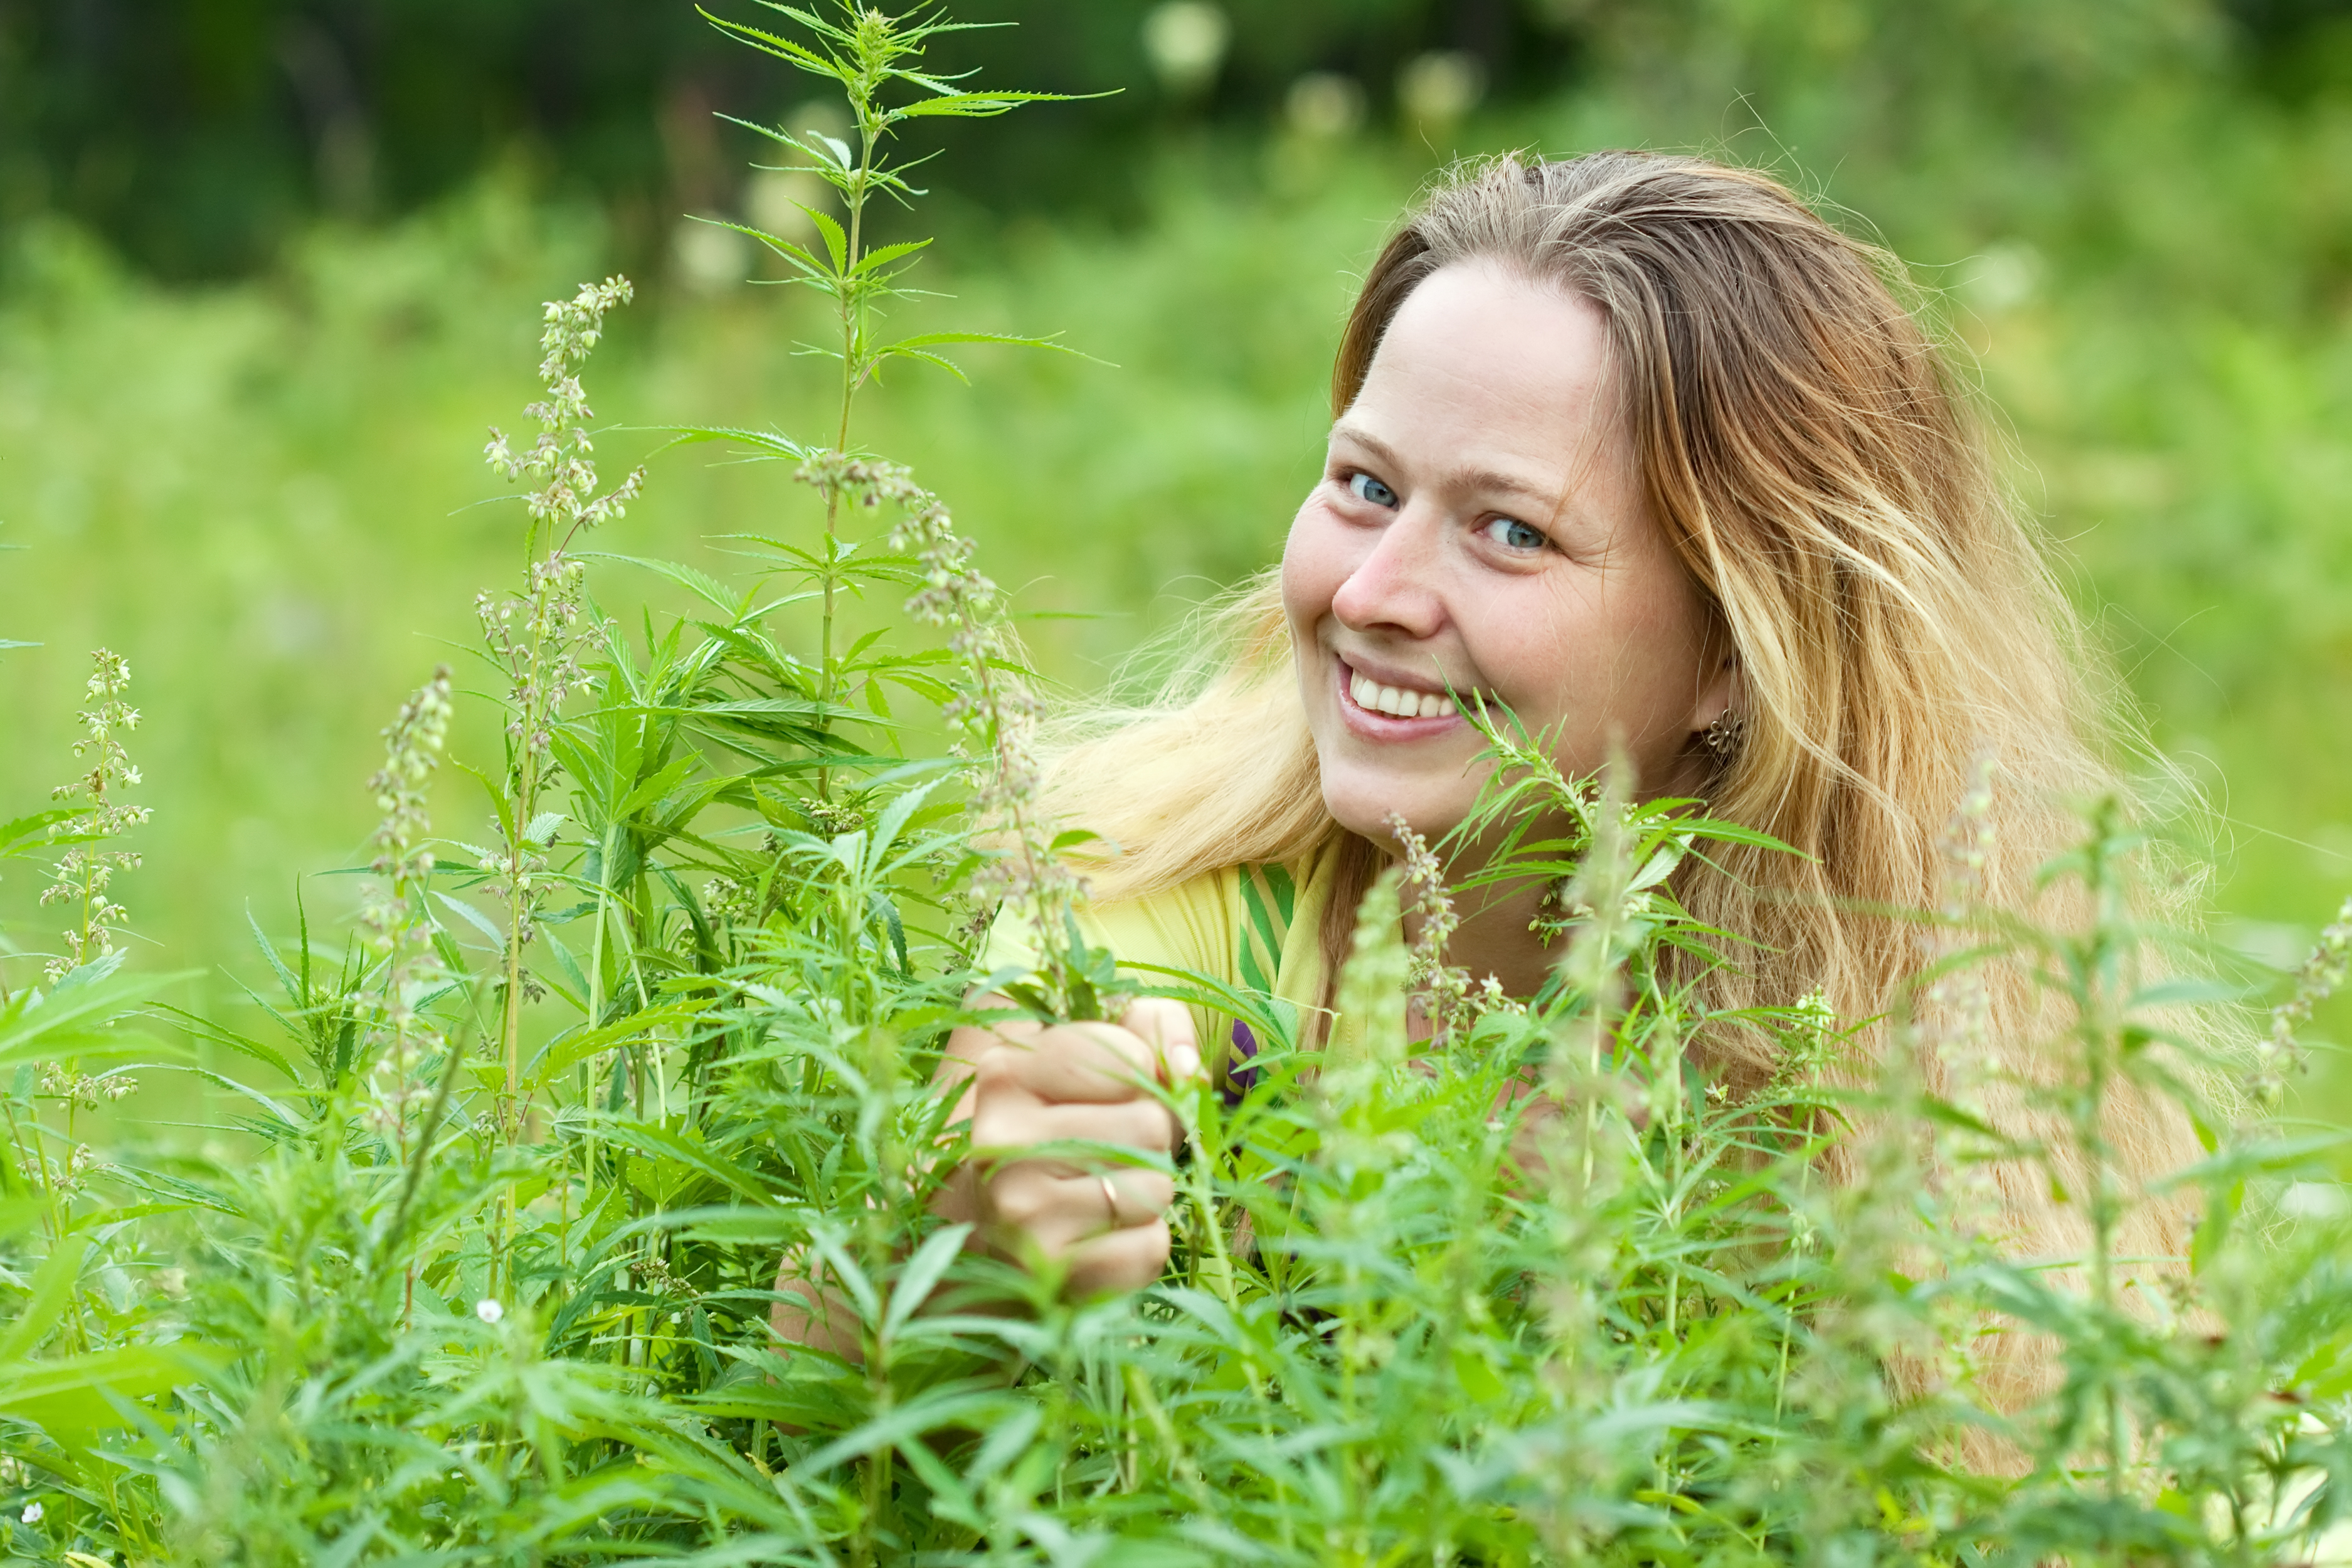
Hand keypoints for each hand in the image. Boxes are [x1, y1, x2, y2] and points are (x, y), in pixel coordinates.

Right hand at [940, 996, 1200, 1295]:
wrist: (990, 1237)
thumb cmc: (1058, 1133)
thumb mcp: (1091, 1059)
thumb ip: (1151, 1029)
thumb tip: (1188, 1071)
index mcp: (1006, 1072)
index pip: (1129, 1055)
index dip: (1143, 1078)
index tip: (1110, 1097)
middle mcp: (1002, 1138)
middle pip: (1151, 1122)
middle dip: (1150, 1140)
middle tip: (1106, 1156)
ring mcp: (1020, 1208)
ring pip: (1157, 1186)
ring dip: (1149, 1195)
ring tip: (1101, 1196)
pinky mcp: (1048, 1269)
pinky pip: (1149, 1247)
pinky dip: (1143, 1246)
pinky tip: (1102, 1239)